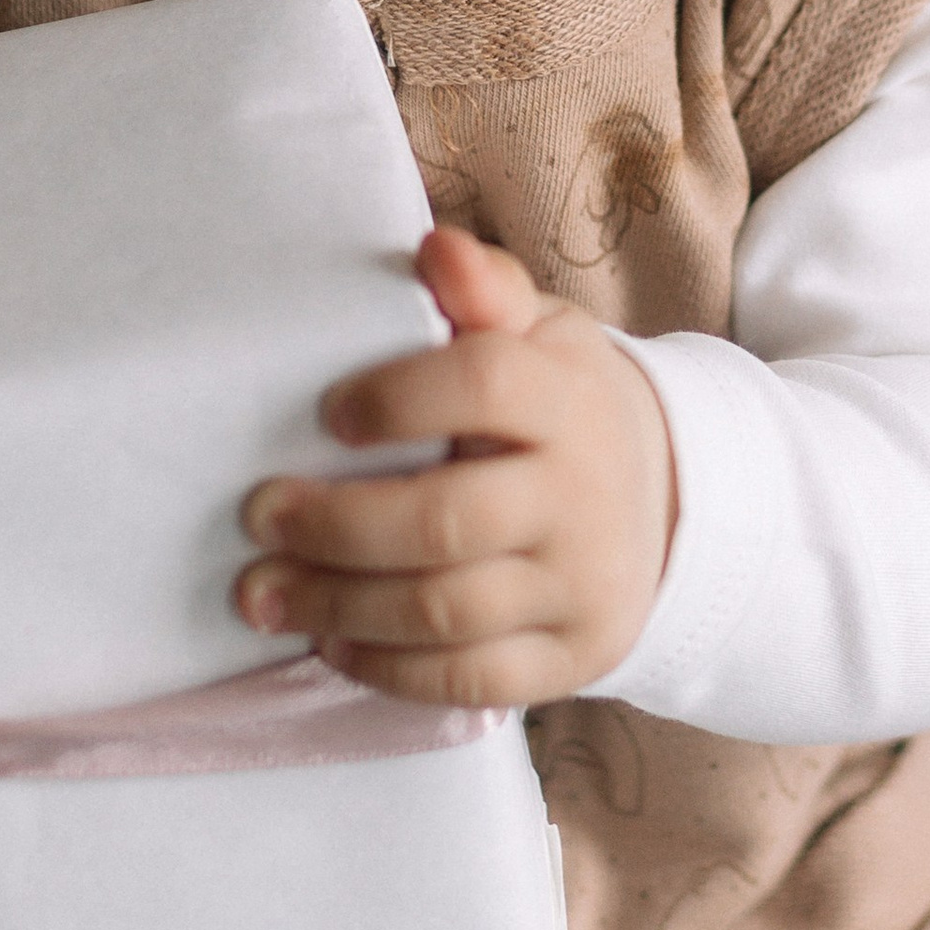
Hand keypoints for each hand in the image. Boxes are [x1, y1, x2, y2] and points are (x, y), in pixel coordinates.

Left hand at [234, 229, 676, 708]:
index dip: (398, 399)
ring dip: (337, 605)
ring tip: (262, 593)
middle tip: (259, 516)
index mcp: (566, 398)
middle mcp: (580, 496)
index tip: (327, 414)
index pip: (485, 386)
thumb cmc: (561, 404)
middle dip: (335, 524)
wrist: (670, 502)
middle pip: (446, 521)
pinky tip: (332, 644)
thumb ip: (485, 291)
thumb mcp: (542, 333)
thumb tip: (433, 248)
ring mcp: (579, 586)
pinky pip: (469, 681)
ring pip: (445, 611)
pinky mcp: (571, 658)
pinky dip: (388, 669)